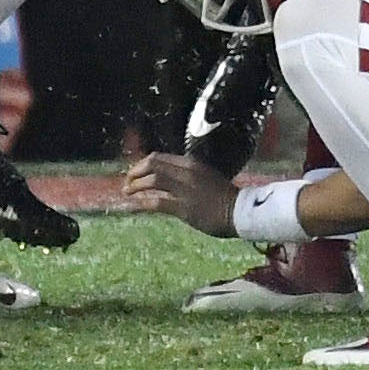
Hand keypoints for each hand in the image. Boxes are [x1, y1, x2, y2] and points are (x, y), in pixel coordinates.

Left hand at [120, 151, 241, 236]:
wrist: (240, 212)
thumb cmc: (225, 197)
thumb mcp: (206, 177)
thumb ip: (188, 176)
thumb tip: (169, 179)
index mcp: (192, 164)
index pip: (160, 157)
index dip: (143, 164)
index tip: (136, 173)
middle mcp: (187, 173)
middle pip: (152, 164)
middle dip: (135, 172)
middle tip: (127, 182)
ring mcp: (185, 189)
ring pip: (152, 180)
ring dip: (135, 186)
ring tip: (127, 192)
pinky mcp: (184, 208)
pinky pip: (157, 202)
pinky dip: (142, 203)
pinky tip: (135, 205)